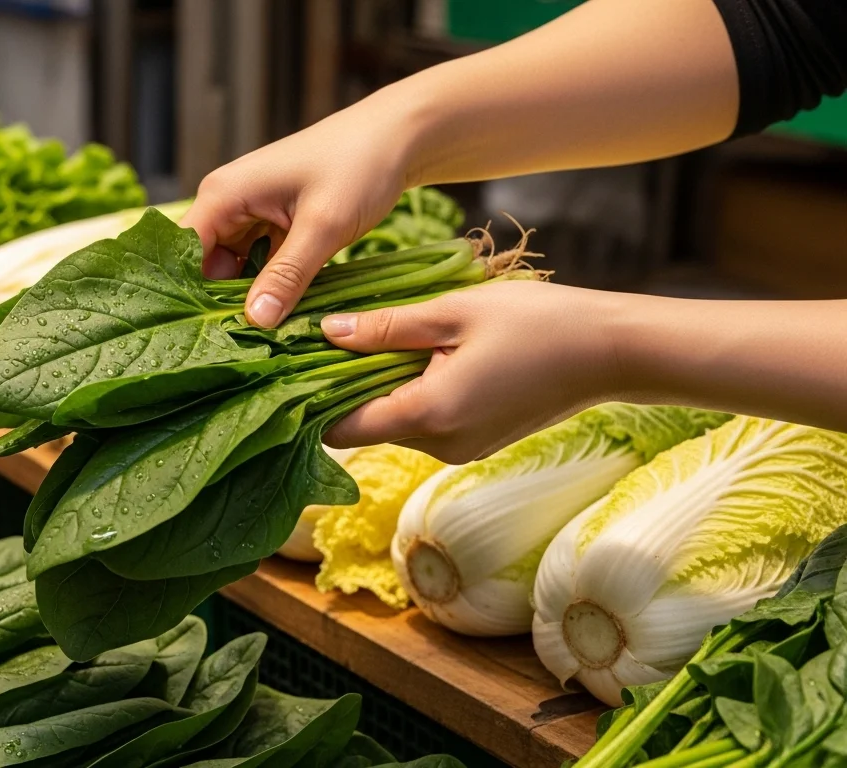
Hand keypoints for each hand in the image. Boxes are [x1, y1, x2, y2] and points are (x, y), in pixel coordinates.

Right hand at [180, 94, 420, 327]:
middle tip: (242, 341)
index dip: (190, 294)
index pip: (183, 253)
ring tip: (265, 331)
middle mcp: (227, 202)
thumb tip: (255, 320)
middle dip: (221, 301)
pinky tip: (283, 309)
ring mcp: (249, 212)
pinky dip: (269, 284)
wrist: (397, 137)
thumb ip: (287, 275)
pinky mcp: (271, 222)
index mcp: (224, 194)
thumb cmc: (359, 165)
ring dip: (247, 296)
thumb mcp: (324, 225)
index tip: (207, 335)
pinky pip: (257, 262)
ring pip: (232, 268)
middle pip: (204, 265)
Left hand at [320, 280, 623, 462]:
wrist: (612, 351)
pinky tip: (415, 356)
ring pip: (395, 425)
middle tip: (329, 340)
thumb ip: (385, 327)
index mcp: (428, 415)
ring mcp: (461, 450)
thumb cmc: (537, 322)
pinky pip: (425, 424)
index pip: (342, 430)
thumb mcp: (453, 312)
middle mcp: (440, 446)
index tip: (297, 365)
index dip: (313, 401)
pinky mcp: (478, 443)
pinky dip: (410, 395)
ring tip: (374, 339)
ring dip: (380, 390)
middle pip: (366, 428)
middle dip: (345, 390)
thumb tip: (325, 332)